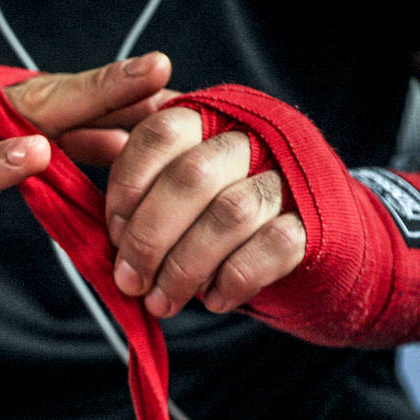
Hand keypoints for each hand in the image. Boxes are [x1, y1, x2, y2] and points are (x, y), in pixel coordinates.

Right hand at [0, 52, 174, 250]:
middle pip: (36, 107)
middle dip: (94, 93)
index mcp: (3, 107)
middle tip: (147, 79)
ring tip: (36, 157)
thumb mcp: (13, 144)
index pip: (71, 96)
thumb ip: (73, 140)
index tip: (170, 76)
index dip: (119, 89)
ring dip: (0, 159)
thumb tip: (142, 132)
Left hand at [102, 103, 306, 317]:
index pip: (162, 132)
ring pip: (230, 213)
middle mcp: (253, 137)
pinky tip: (213, 300)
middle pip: (192, 176)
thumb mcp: (184, 188)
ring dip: (186, 266)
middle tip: (130, 280)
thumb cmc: (224, 212)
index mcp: (211, 119)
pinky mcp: (315, 220)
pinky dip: (233, 279)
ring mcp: (288, 177)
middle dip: (151, 236)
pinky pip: (272, 246)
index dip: (130, 183)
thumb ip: (144, 191)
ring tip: (163, 300)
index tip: (113, 231)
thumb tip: (104, 230)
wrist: (310, 236)